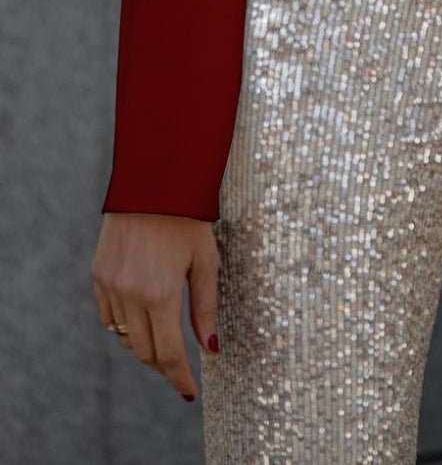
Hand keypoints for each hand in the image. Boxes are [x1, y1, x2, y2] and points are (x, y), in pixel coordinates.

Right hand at [91, 212, 219, 402]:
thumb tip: (211, 348)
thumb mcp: (206, 260)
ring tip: (163, 333)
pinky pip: (109, 315)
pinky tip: (142, 312)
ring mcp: (110, 285)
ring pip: (124, 336)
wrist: (153, 181)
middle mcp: (130, 294)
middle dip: (163, 363)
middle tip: (180, 363)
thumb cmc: (188, 218)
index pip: (168, 354)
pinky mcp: (97, 275)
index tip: (190, 392)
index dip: (180, 378)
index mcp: (160, 294)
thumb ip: (206, 307)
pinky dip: (125, 323)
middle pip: (144, 351)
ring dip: (143, 342)